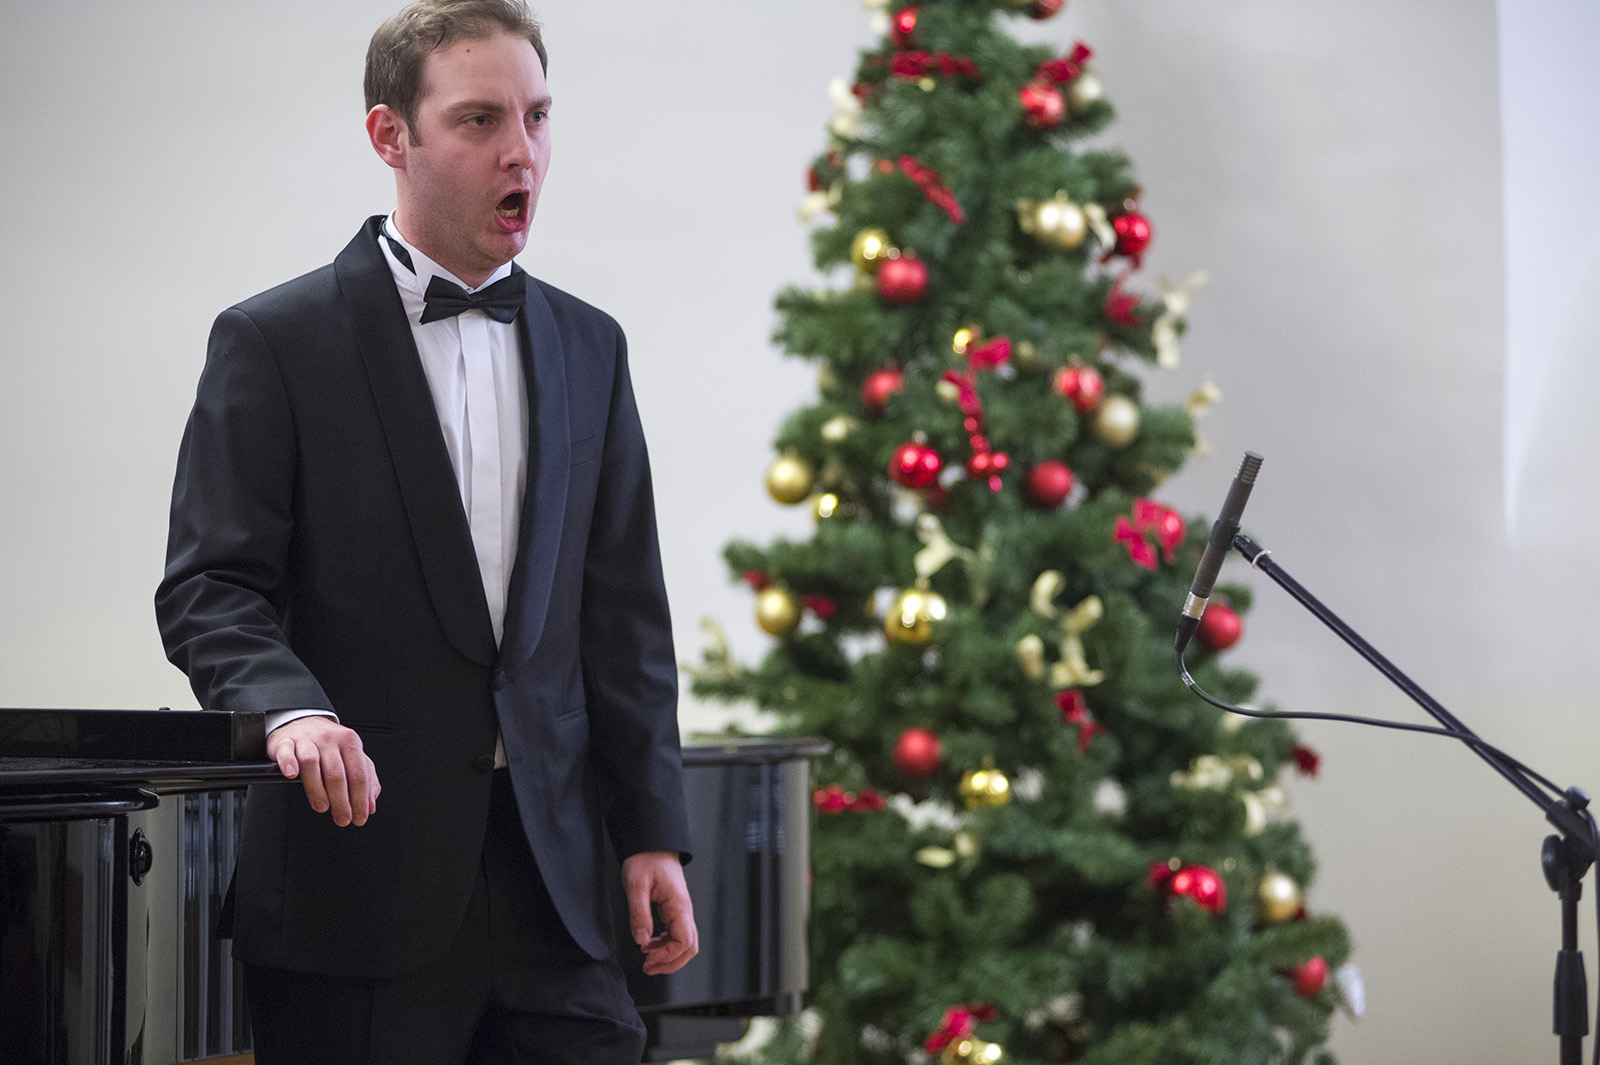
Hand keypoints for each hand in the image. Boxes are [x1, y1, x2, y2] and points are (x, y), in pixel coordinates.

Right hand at [266, 716, 379, 826]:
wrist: (302, 722)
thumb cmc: (328, 744)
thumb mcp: (352, 756)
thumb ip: (366, 778)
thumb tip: (370, 804)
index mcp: (350, 742)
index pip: (359, 774)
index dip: (360, 799)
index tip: (359, 817)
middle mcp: (329, 739)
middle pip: (337, 773)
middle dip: (341, 802)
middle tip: (343, 819)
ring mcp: (307, 740)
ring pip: (312, 763)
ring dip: (317, 789)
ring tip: (322, 807)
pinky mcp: (285, 742)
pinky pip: (287, 752)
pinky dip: (289, 764)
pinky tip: (292, 775)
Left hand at [622, 850, 697, 974]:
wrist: (652, 843)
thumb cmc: (646, 858)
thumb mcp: (636, 884)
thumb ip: (639, 913)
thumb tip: (642, 940)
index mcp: (679, 904)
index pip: (684, 941)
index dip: (667, 955)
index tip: (647, 957)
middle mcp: (684, 910)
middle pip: (689, 947)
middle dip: (670, 963)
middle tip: (648, 967)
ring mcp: (681, 911)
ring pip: (685, 943)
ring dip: (668, 956)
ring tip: (647, 960)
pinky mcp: (674, 910)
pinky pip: (677, 934)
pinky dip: (665, 945)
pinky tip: (650, 944)